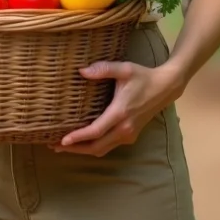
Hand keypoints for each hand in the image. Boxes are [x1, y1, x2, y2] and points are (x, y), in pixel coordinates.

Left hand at [50, 60, 186, 156]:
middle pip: (96, 147)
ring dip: (83, 150)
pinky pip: (109, 146)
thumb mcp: (124, 69)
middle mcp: (124, 128)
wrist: (165, 88)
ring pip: (102, 149)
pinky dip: (94, 147)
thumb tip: (81, 70)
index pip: (95, 131)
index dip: (77, 138)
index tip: (61, 140)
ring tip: (64, 147)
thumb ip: (103, 69)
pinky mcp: (130, 135)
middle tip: (54, 146)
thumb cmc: (143, 77)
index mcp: (120, 113)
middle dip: (75, 149)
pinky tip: (83, 142)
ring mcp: (128, 134)